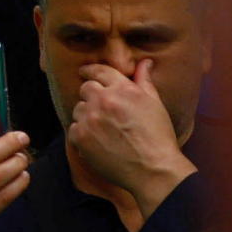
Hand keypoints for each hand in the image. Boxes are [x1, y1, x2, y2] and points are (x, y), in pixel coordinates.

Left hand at [66, 58, 196, 228]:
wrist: (153, 169)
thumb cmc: (158, 137)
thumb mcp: (155, 104)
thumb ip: (144, 81)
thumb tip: (145, 62)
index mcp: (123, 89)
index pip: (99, 71)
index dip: (90, 70)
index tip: (84, 71)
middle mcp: (103, 100)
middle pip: (86, 88)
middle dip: (92, 95)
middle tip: (102, 108)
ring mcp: (90, 119)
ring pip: (79, 109)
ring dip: (87, 115)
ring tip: (104, 129)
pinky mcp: (80, 137)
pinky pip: (73, 128)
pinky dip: (82, 133)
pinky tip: (98, 141)